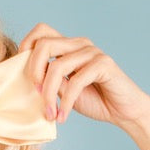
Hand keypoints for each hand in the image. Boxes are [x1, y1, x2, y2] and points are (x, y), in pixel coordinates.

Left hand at [18, 23, 149, 149]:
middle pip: (44, 44)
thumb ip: (48, 80)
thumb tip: (27, 79)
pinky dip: (66, 102)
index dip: (26, 49)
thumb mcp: (63, 90)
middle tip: (36, 95)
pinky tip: (63, 117)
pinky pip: (76, 81)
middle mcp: (79, 44)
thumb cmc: (94, 99)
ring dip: (49, 95)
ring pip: (57, 66)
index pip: (41, 32)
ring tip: (49, 114)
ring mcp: (92, 52)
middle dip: (33, 71)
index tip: (26, 77)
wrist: (124, 111)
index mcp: (68, 46)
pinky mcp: (104, 64)